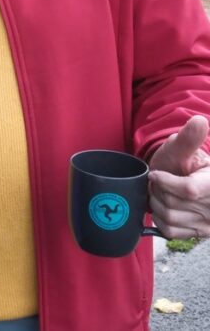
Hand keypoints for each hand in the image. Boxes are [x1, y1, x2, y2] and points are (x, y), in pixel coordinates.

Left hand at [148, 115, 209, 238]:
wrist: (180, 179)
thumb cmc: (179, 161)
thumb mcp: (180, 148)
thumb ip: (189, 138)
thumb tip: (200, 121)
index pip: (189, 190)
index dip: (166, 182)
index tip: (154, 174)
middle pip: (173, 202)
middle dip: (158, 190)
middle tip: (159, 182)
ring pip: (170, 217)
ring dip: (157, 203)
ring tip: (161, 193)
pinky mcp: (200, 234)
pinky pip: (170, 230)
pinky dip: (160, 218)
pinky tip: (164, 207)